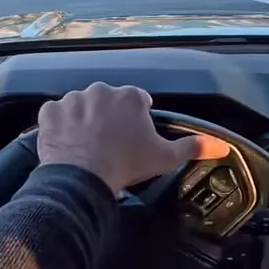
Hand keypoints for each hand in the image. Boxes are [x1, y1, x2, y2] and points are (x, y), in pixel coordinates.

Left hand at [36, 82, 229, 194]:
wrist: (83, 178)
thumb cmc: (126, 165)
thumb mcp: (165, 158)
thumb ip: (192, 147)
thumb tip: (219, 145)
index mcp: (129, 96)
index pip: (138, 100)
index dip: (137, 118)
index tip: (134, 136)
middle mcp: (100, 90)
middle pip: (108, 101)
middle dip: (109, 117)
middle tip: (111, 143)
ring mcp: (72, 99)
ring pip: (81, 106)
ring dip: (84, 120)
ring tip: (87, 145)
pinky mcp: (49, 112)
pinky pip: (55, 115)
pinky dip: (59, 126)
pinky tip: (67, 143)